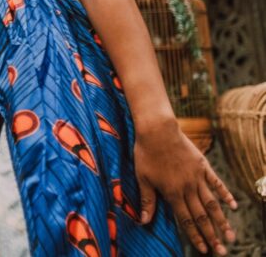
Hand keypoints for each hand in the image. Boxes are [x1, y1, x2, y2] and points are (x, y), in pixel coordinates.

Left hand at [134, 121, 236, 254]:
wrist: (158, 130)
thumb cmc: (146, 153)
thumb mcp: (142, 178)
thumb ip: (147, 201)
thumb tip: (143, 221)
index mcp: (172, 193)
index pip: (186, 220)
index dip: (195, 236)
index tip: (204, 249)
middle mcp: (188, 188)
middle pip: (202, 216)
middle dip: (212, 235)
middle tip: (222, 251)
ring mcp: (197, 177)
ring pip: (212, 204)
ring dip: (222, 221)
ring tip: (231, 235)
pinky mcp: (203, 166)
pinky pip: (217, 183)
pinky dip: (226, 195)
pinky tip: (233, 206)